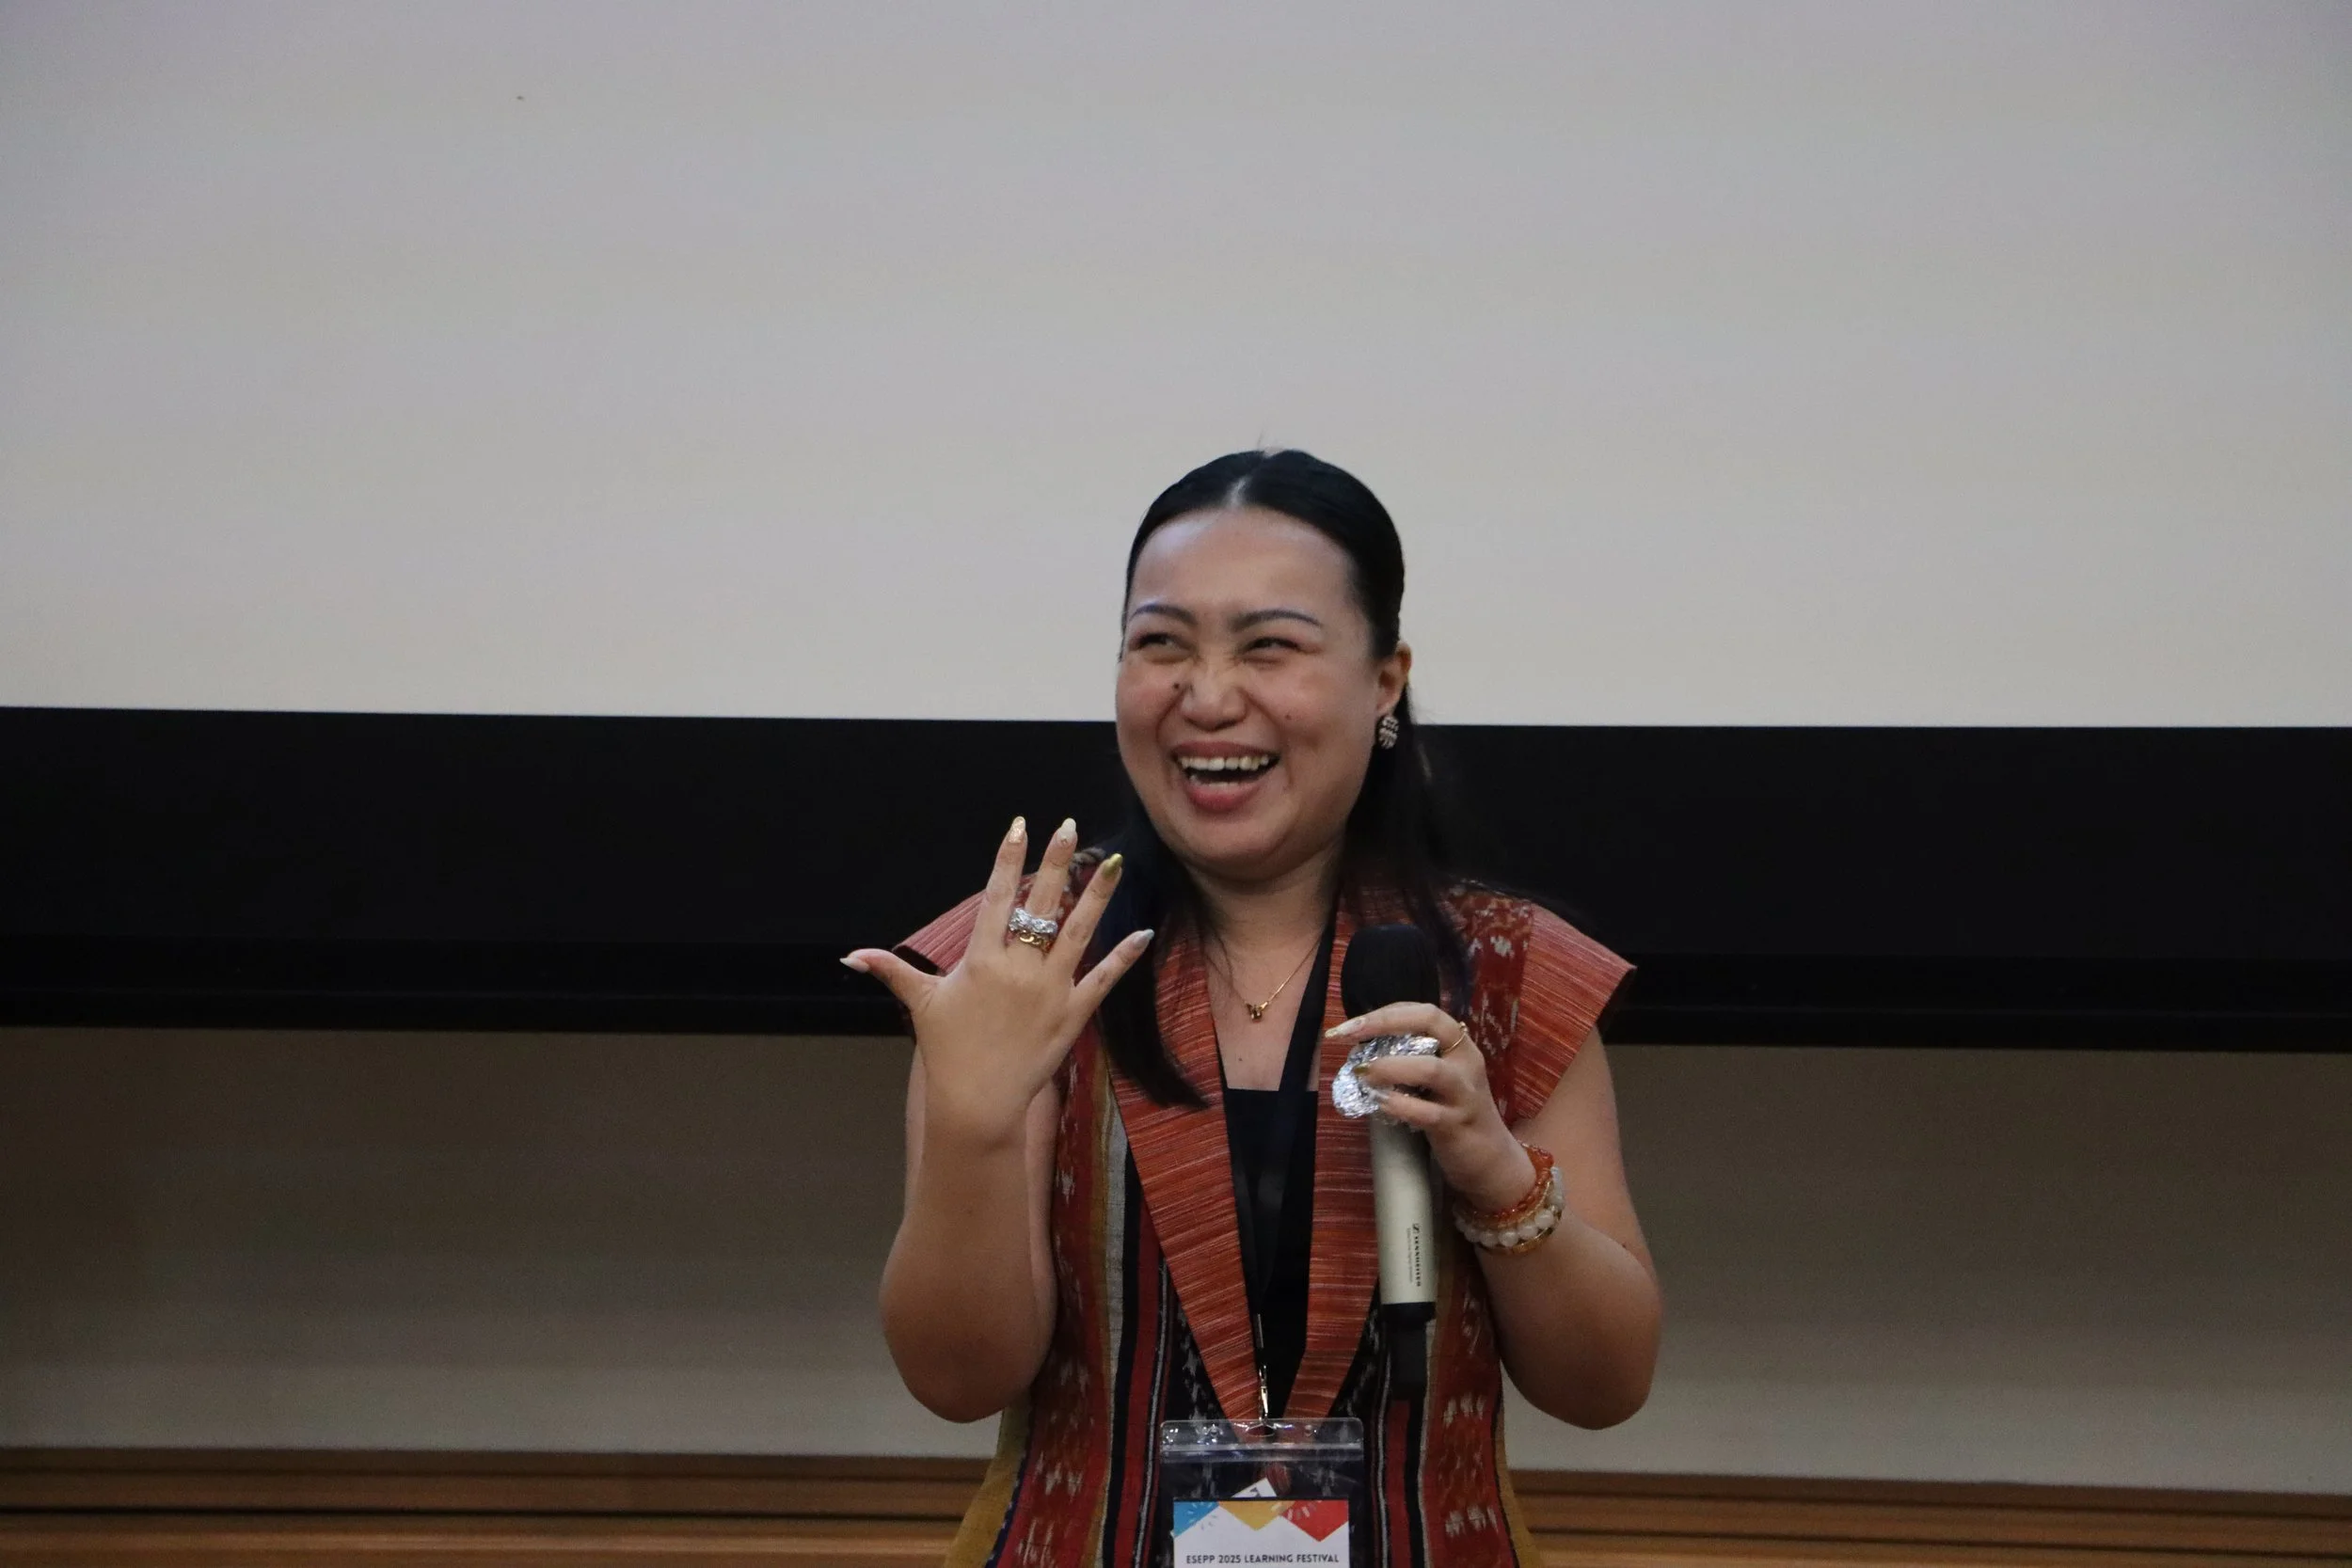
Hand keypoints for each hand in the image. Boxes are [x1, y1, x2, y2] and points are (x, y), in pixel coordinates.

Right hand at [845, 817, 1152, 1142]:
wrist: (978, 1101)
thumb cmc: (947, 1050)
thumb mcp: (921, 1004)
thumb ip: (892, 970)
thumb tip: (850, 956)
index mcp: (981, 959)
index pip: (996, 898)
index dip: (1008, 860)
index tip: (1019, 826)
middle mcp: (1018, 968)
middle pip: (1041, 903)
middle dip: (1056, 862)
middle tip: (1069, 826)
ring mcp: (1050, 989)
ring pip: (1078, 931)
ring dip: (1098, 895)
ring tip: (1114, 862)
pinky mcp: (1073, 1013)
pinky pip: (1103, 978)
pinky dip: (1124, 956)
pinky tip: (1143, 931)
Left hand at [1327, 1003, 1534, 1213]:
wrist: (1492, 1159)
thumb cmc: (1455, 1112)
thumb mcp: (1440, 1079)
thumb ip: (1412, 1059)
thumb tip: (1362, 1048)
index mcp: (1460, 1046)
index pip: (1426, 1012)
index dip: (1387, 1013)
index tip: (1353, 1023)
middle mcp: (1465, 1062)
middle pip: (1431, 1023)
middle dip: (1385, 1022)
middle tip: (1349, 1033)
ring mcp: (1463, 1094)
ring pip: (1431, 1069)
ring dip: (1391, 1066)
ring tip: (1364, 1072)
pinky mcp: (1456, 1125)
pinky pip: (1426, 1112)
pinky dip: (1400, 1105)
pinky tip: (1380, 1102)